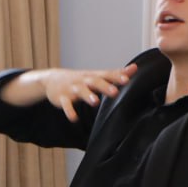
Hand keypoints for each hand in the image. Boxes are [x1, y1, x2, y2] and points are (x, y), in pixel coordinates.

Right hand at [18, 64, 137, 122]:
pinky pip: (66, 104)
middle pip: (94, 82)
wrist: (52, 79)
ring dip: (87, 96)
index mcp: (93, 76)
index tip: (127, 79)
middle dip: (104, 86)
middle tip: (114, 92)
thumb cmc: (81, 79)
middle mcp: (84, 81)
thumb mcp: (96, 75)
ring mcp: (72, 89)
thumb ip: (115, 74)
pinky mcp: (62, 98)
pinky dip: (69, 111)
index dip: (116, 77)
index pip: (107, 75)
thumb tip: (134, 68)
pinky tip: (73, 118)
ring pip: (80, 91)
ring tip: (95, 102)